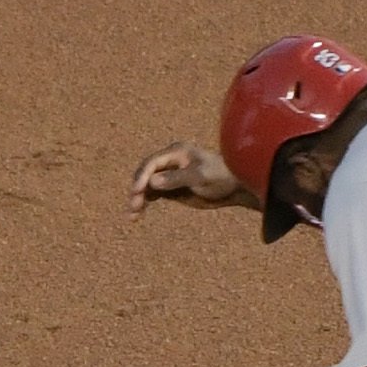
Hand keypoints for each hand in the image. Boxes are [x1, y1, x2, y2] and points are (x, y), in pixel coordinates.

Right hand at [126, 141, 253, 214]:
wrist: (234, 187)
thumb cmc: (221, 177)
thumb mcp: (200, 176)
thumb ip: (177, 178)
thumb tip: (152, 181)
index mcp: (176, 152)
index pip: (152, 163)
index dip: (142, 177)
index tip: (136, 192)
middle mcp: (169, 161)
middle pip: (145, 174)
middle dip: (137, 189)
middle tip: (133, 205)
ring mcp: (169, 174)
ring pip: (146, 185)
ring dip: (138, 198)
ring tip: (132, 214)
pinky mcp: (170, 187)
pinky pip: (152, 194)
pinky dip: (144, 202)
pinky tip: (137, 214)